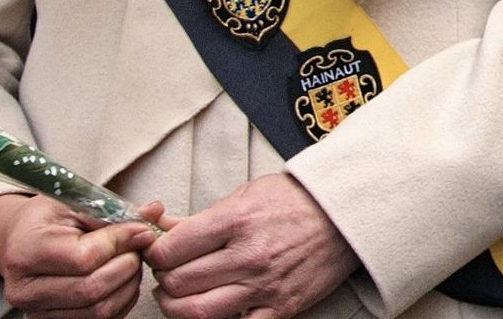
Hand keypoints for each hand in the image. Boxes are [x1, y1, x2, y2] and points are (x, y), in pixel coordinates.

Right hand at [0, 192, 161, 317]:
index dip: (120, 243)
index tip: (139, 231)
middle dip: (127, 267)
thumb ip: (114, 213)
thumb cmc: (49, 222)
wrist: (20, 243)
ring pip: (99, 310)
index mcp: (26, 253)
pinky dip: (121, 301)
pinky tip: (121, 280)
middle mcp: (25, 290)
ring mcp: (37, 313)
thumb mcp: (76, 205)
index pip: (84, 258)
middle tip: (137, 249)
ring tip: (130, 263)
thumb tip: (152, 213)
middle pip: (92, 289)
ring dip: (128, 286)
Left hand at [146, 174, 356, 317]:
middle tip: (171, 273)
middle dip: (164, 280)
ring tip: (182, 295)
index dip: (155, 253)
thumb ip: (200, 217)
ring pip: (196, 312)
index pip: (169, 250)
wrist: (347, 214)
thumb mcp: (245, 195)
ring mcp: (265, 285)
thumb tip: (160, 228)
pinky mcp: (282, 307)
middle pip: (177, 283)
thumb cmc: (296, 201)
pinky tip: (215, 308)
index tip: (160, 252)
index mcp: (237, 220)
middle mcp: (249, 255)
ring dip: (178, 306)